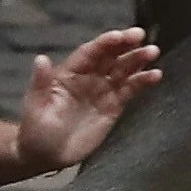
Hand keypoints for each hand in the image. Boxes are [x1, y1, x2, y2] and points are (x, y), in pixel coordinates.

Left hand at [14, 27, 161, 172]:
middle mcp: (88, 76)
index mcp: (69, 72)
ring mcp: (102, 90)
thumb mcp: (35, 107)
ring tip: (153, 52)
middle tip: (141, 35)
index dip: (104, 43)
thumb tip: (41, 59)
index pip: (90, 53)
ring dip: (137, 60)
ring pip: (123, 70)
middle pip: (109, 56)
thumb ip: (41, 83)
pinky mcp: (113, 106)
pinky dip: (142, 82)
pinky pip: (130, 90)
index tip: (119, 36)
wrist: (46, 155)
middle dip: (125, 45)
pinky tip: (155, 75)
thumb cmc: (35, 129)